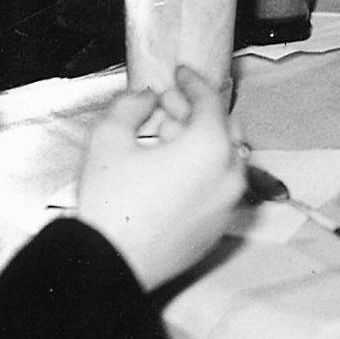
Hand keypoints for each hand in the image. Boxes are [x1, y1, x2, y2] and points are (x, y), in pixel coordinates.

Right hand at [72, 67, 245, 289]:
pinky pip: (221, 188)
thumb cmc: (110, 203)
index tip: (179, 73)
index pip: (210, 101)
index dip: (192, 82)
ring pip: (226, 159)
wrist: (109, 264)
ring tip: (164, 140)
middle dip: (197, 112)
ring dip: (201, 141)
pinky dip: (204, 171)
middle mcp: (230, 176)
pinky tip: (171, 172)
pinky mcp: (219, 229)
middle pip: (225, 128)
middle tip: (166, 106)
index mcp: (211, 148)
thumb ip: (130, 106)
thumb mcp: (108, 139)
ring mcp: (229, 206)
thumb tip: (145, 98)